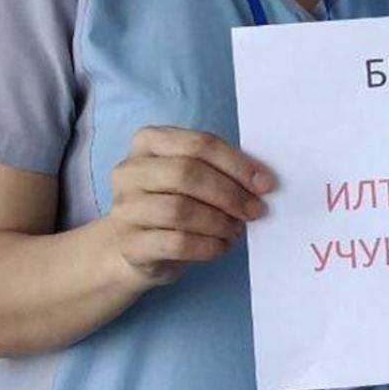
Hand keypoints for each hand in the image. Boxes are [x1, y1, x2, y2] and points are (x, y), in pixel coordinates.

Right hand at [105, 127, 274, 285]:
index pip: (198, 144)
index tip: (264, 183)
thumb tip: (261, 181)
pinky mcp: (129, 244)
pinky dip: (207, 246)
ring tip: (235, 230)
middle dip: (229, 193)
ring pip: (179, 210)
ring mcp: (124, 208)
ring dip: (218, 222)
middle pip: (186, 174)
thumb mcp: (190, 177)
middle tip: (254, 210)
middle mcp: (129, 171)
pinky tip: (220, 246)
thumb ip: (219, 170)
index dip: (236, 164)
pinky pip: (176, 243)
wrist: (135, 247)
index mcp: (148, 142)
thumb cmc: (172, 202)